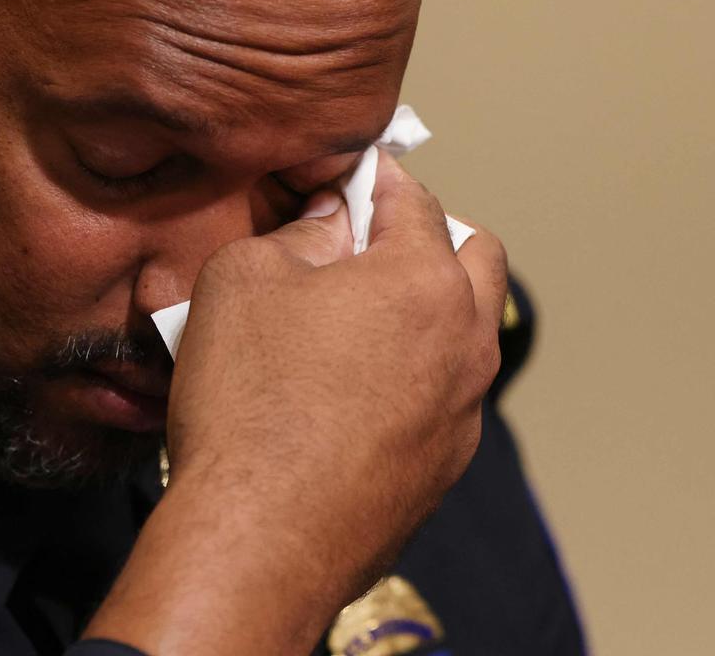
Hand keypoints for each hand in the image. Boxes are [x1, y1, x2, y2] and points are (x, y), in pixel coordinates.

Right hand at [84, 153, 507, 654]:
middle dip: (425, 237)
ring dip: (421, 311)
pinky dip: (408, 377)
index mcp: (425, 281)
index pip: (416, 198)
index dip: (371, 179)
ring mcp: (461, 414)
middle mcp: (464, 343)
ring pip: (463, 333)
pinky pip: (439, 397)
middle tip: (357, 248)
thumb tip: (327, 226)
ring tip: (346, 326)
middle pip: (475, 258)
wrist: (260, 537)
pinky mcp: (441, 469)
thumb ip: (295, 233)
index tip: (341, 180)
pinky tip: (341, 398)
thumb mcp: (241, 280)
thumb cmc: (248, 401)